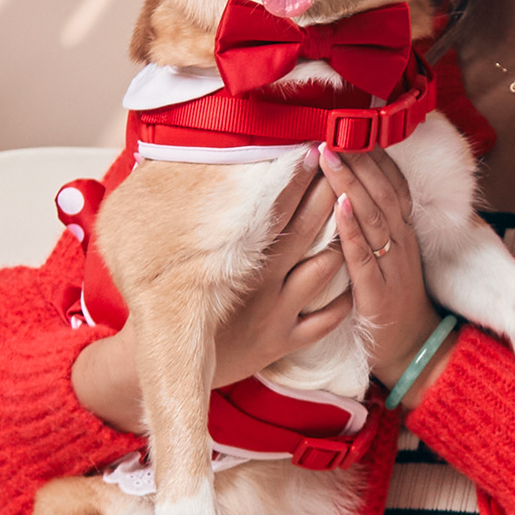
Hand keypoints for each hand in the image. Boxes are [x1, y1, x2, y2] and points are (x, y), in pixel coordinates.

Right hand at [69, 169, 355, 431]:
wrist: (164, 362)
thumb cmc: (168, 302)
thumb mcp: (175, 258)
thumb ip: (183, 218)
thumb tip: (155, 163)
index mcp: (233, 258)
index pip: (273, 208)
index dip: (296, 179)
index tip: (313, 152)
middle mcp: (260, 282)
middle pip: (306, 230)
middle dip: (328, 196)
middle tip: (346, 168)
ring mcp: (276, 313)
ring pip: (324, 270)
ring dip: (342, 244)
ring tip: (358, 217)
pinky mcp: (283, 341)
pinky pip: (326, 320)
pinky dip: (344, 300)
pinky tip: (354, 280)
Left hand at [315, 145, 437, 382]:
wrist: (415, 350)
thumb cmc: (394, 301)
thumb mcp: (390, 257)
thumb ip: (375, 226)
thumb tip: (349, 190)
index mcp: (403, 234)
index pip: (393, 185)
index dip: (374, 157)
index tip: (352, 129)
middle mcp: (401, 244)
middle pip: (383, 193)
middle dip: (358, 161)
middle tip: (333, 132)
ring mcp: (392, 268)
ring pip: (374, 218)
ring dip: (350, 184)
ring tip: (329, 156)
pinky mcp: (378, 294)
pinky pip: (364, 257)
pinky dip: (352, 230)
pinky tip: (339, 207)